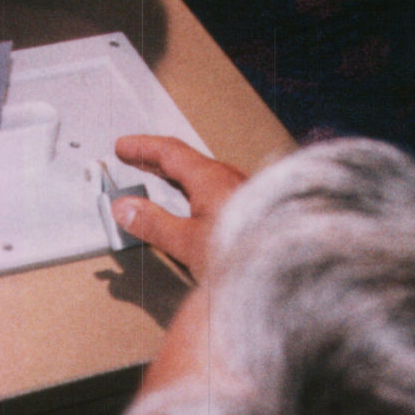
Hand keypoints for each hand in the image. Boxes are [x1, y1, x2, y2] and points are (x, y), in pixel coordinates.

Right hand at [110, 134, 248, 277]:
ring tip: (158, 178)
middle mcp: (229, 179)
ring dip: (175, 174)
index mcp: (211, 178)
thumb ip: (154, 224)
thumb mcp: (187, 243)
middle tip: (134, 157)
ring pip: (203, 174)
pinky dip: (193, 188)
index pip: (170, 152)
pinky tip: (194, 204)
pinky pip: (215, 188)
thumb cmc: (245, 253)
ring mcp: (243, 192)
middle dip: (156, 158)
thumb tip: (125, 208)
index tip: (123, 147)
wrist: (290, 267)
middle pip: (186, 160)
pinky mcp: (252, 209)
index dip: (143, 148)